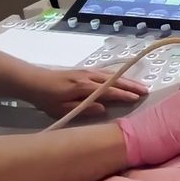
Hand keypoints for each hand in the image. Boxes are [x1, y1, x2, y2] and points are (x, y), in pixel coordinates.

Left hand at [27, 68, 148, 118]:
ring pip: (112, 75)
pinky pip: (106, 73)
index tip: (138, 99)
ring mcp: (87, 72)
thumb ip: (83, 109)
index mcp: (83, 87)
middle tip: (147, 90)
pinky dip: (118, 76)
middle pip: (114, 80)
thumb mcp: (62, 109)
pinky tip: (124, 79)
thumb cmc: (47, 99)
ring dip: (127, 80)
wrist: (32, 81)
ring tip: (141, 85)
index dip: (124, 95)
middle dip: (131, 85)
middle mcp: (88, 77)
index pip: (108, 91)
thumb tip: (103, 108)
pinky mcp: (85, 71)